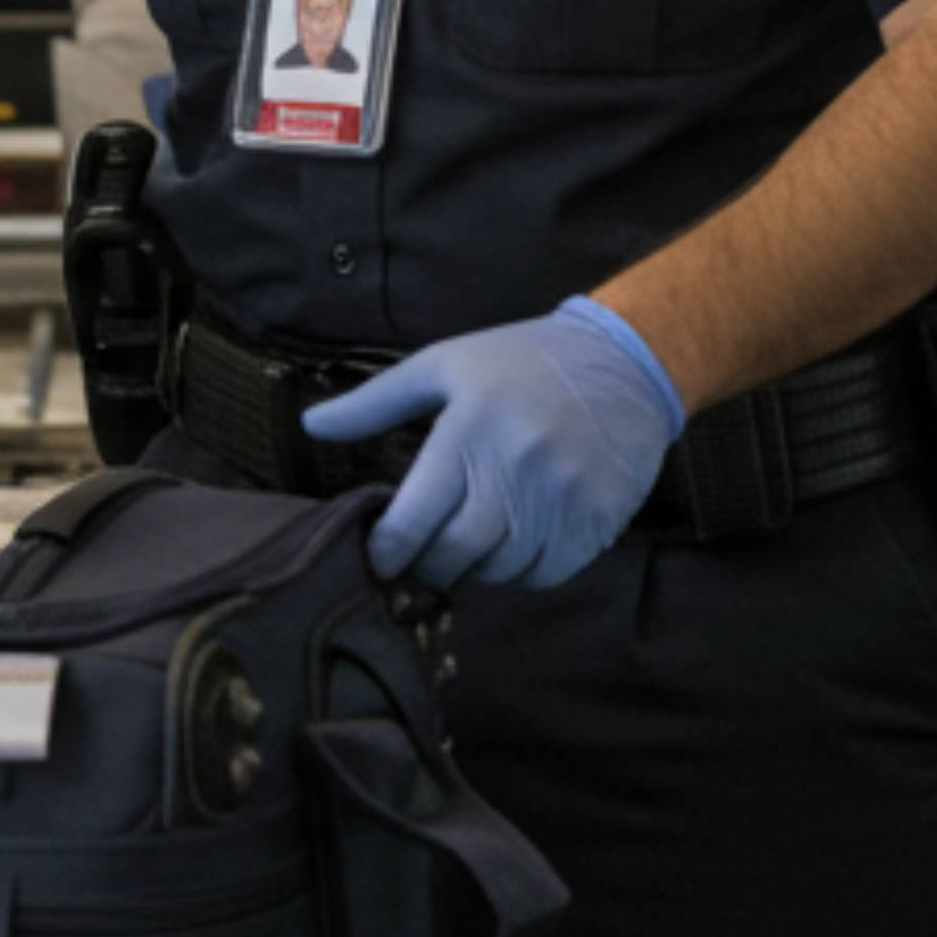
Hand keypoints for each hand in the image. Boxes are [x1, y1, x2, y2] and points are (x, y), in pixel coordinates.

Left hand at [308, 298, 686, 589]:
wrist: (625, 364)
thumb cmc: (523, 362)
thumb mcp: (445, 365)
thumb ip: (374, 402)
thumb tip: (311, 425)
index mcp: (469, 430)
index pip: (412, 522)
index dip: (387, 553)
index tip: (380, 559)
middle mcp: (516, 469)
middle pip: (453, 556)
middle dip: (425, 568)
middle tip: (417, 560)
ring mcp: (560, 500)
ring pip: (498, 572)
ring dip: (473, 571)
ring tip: (466, 547)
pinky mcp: (594, 521)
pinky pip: (543, 575)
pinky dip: (520, 572)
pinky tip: (511, 545)